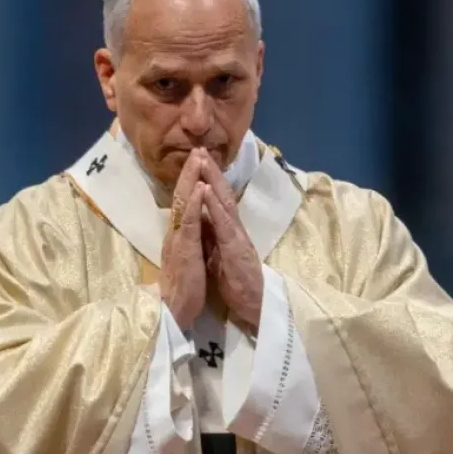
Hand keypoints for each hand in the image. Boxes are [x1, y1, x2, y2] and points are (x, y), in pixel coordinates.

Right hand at [160, 150, 207, 329]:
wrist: (172, 313)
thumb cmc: (182, 289)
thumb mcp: (185, 259)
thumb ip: (185, 241)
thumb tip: (189, 226)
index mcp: (177, 235)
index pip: (182, 202)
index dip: (189, 181)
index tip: (197, 162)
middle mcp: (174, 232)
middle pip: (180, 196)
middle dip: (190, 171)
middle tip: (198, 148)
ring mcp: (177, 240)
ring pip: (183, 203)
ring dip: (191, 179)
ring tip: (198, 158)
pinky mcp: (184, 250)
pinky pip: (189, 223)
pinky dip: (194, 204)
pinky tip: (199, 189)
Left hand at [200, 151, 263, 331]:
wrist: (255, 304)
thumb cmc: (236, 281)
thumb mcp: (220, 253)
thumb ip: (213, 235)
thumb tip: (203, 219)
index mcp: (227, 230)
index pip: (217, 200)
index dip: (208, 180)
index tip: (197, 160)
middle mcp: (233, 228)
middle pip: (221, 194)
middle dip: (210, 171)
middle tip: (199, 149)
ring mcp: (236, 236)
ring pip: (224, 203)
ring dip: (213, 180)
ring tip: (202, 161)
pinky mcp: (236, 248)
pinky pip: (224, 224)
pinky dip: (214, 206)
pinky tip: (207, 191)